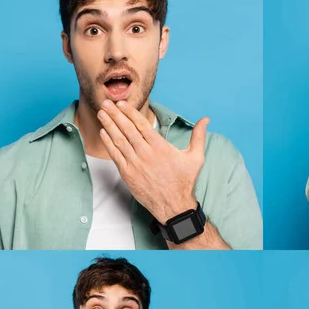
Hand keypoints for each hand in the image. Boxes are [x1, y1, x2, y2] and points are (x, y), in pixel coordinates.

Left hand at [97, 100, 208, 222]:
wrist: (173, 205)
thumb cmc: (184, 182)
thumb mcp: (196, 157)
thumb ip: (198, 136)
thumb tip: (206, 119)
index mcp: (161, 147)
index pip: (141, 124)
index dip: (129, 112)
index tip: (121, 104)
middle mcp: (146, 153)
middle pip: (127, 129)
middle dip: (115, 114)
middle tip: (106, 103)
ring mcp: (135, 164)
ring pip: (119, 140)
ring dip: (109, 125)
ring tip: (101, 114)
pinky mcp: (128, 174)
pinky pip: (115, 155)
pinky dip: (108, 143)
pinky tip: (104, 132)